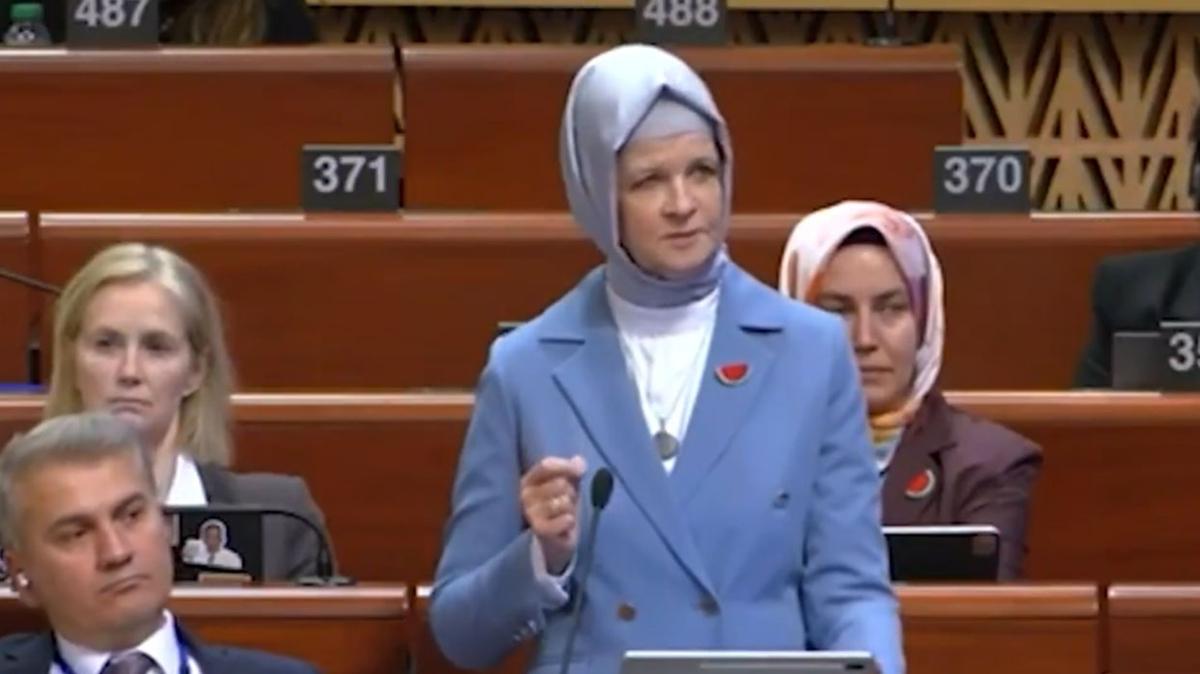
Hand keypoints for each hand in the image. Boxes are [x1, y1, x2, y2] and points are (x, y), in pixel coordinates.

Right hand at [520, 455, 586, 573]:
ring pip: (563, 501)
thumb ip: (573, 470)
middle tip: (567, 503)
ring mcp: (530, 513)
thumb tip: (578, 461)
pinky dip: (570, 521)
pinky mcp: (539, 529)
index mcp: (529, 480)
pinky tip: (565, 524)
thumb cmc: (560, 507)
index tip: (579, 472)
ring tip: (565, 514)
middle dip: (571, 493)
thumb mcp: (568, 484)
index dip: (565, 466)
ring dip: (571, 508)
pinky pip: (565, 518)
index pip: (546, 465)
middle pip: (559, 483)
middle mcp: (525, 495)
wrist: (556, 540)